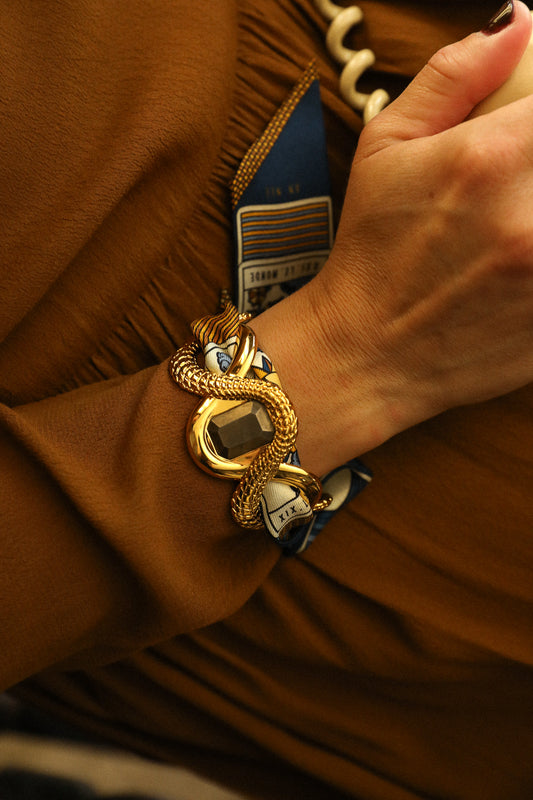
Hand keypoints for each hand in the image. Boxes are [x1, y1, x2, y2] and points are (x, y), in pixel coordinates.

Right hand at [253, 1, 532, 475]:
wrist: (366, 354)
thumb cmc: (371, 253)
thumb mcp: (385, 149)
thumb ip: (453, 76)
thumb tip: (519, 24)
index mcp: (490, 160)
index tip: (526, 137)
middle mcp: (530, 221)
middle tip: (518, 186)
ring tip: (515, 226)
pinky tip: (520, 265)